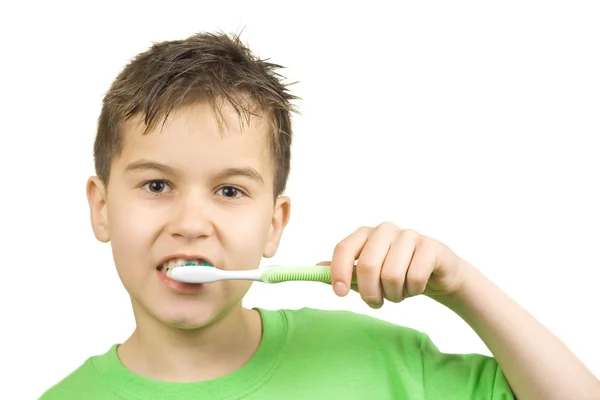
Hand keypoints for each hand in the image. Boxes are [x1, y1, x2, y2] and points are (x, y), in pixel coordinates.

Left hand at [318, 222, 467, 308]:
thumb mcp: (368, 274)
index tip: (339, 293)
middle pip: (366, 265)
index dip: (338, 272)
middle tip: (377, 302)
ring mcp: (409, 236)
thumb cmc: (397, 273)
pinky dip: (414, 290)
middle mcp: (385, 230)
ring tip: (399, 293)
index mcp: (366, 234)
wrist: (437, 274)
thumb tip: (316, 268)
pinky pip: (414, 277)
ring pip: (391, 275)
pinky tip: (417, 286)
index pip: (344, 249)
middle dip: (370, 293)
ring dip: (394, 294)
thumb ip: (344, 270)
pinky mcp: (430, 246)